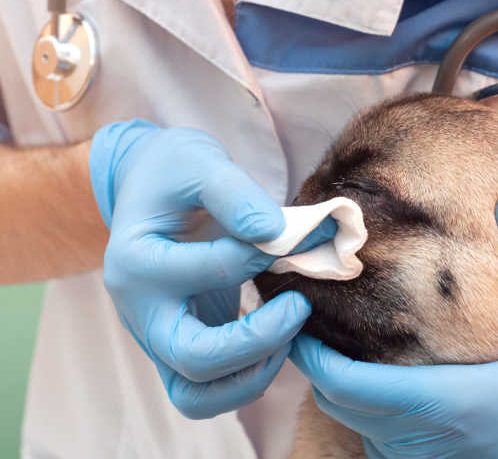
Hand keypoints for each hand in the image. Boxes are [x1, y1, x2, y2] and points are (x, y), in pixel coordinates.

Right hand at [90, 120, 335, 418]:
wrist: (150, 190)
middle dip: (259, 341)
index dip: (260, 254)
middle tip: (300, 306)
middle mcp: (140, 311)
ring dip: (254, 374)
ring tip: (290, 332)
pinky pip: (206, 392)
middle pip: (195, 359)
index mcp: (137, 262)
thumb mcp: (200, 163)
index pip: (208, 272)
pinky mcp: (177, 348)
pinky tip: (275, 340)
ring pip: (198, 395)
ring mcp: (156, 337)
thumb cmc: (174, 173)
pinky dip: (244, 379)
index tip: (294, 234)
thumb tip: (276, 234)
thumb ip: (234, 194)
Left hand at [291, 193, 497, 457]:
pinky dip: (371, 412)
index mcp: (446, 404)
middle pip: (340, 405)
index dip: (308, 350)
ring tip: (344, 339)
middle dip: (318, 362)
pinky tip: (392, 380)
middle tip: (316, 315)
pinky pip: (388, 443)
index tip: (298, 313)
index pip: (342, 384)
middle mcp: (429, 441)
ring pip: (360, 427)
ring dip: (343, 387)